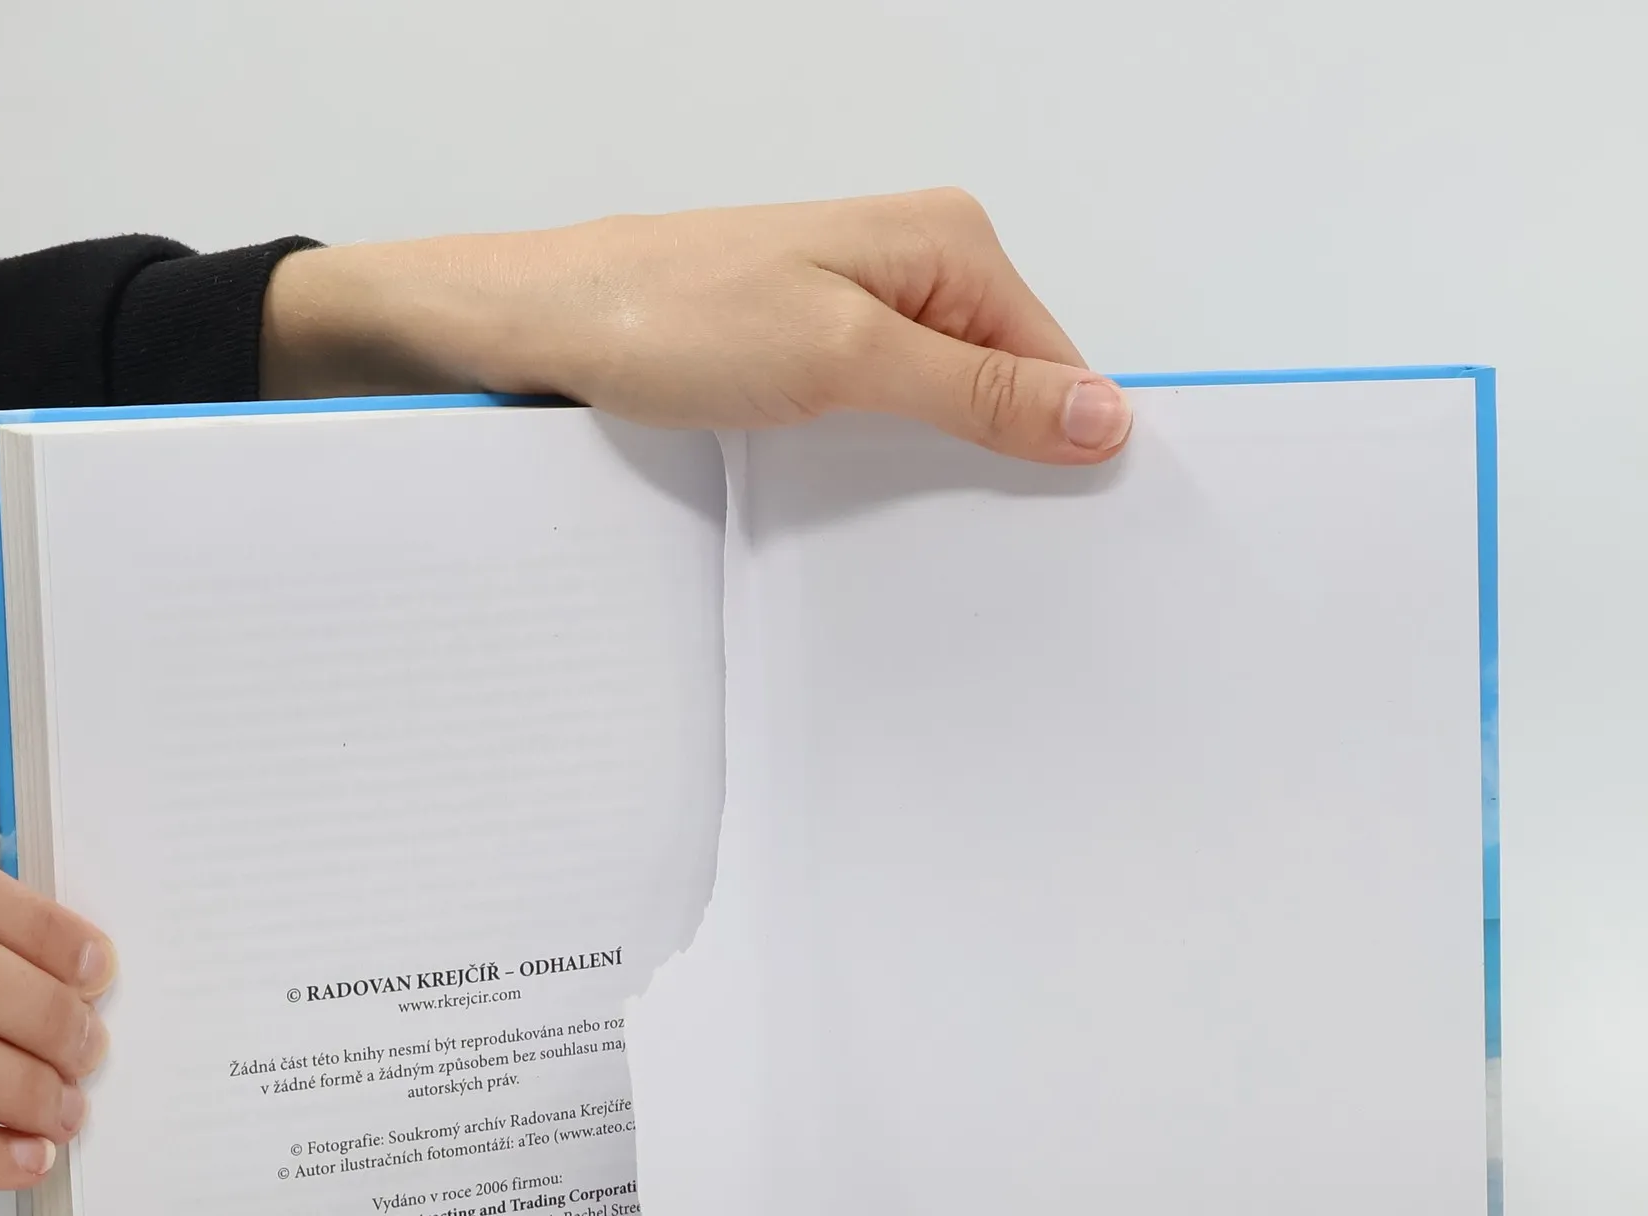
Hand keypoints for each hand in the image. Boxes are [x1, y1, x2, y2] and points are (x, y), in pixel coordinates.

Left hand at [260, 189, 1130, 465]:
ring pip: (947, 407)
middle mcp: (917, 264)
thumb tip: (1098, 414)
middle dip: (996, 462)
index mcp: (948, 242)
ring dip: (935, 468)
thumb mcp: (846, 360)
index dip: (1060, 448)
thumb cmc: (673, 317)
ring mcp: (863, 305)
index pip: (1057, 360)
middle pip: (1009, 384)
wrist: (549, 322)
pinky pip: (889, 412)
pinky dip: (883, 459)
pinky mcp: (818, 345)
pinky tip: (859, 495)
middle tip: (971, 541)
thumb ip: (978, 390)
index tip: (1052, 528)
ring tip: (906, 520)